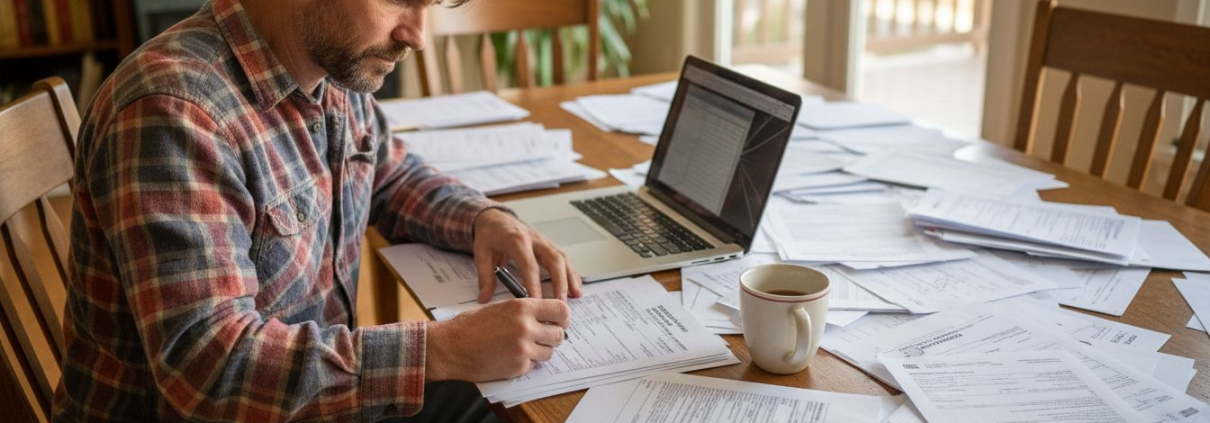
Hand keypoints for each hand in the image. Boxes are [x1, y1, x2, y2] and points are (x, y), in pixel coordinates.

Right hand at [424, 298, 570, 381]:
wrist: (451, 346)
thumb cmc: (471, 325)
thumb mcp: (501, 307)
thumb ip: (525, 311)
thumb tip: (546, 317)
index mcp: (522, 307)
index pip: (561, 311)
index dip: (563, 318)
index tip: (559, 322)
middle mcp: (526, 327)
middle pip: (559, 335)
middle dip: (552, 337)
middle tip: (542, 337)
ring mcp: (523, 349)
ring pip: (549, 352)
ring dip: (540, 351)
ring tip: (522, 347)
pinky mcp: (518, 367)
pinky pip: (533, 365)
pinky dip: (526, 363)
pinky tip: (510, 356)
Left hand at [472, 208, 582, 302]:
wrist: (495, 218)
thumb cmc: (490, 235)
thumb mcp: (481, 253)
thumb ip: (484, 276)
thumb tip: (484, 298)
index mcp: (517, 240)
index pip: (529, 265)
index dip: (534, 285)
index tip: (536, 302)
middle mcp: (534, 239)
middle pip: (554, 260)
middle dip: (560, 282)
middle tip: (561, 303)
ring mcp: (544, 241)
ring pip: (563, 258)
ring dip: (570, 277)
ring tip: (575, 296)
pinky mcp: (548, 245)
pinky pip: (563, 258)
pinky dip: (571, 272)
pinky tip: (575, 285)